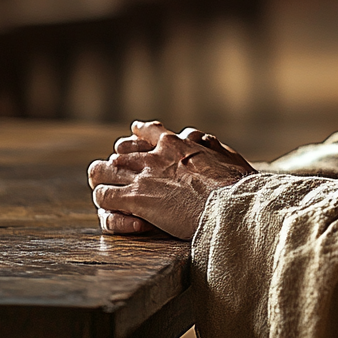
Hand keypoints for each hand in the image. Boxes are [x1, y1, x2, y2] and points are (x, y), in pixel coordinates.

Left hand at [87, 120, 254, 238]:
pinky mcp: (135, 199)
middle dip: (117, 162)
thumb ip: (214, 147)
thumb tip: (211, 141)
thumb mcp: (227, 156)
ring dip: (103, 180)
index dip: (138, 134)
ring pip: (103, 171)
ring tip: (105, 188)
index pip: (148, 131)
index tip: (134, 133)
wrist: (229, 203)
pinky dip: (105, 201)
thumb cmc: (235, 184)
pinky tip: (110, 207)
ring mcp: (143, 176)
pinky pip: (104, 195)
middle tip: (118, 172)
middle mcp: (155, 156)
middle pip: (120, 151)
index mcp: (177, 144)